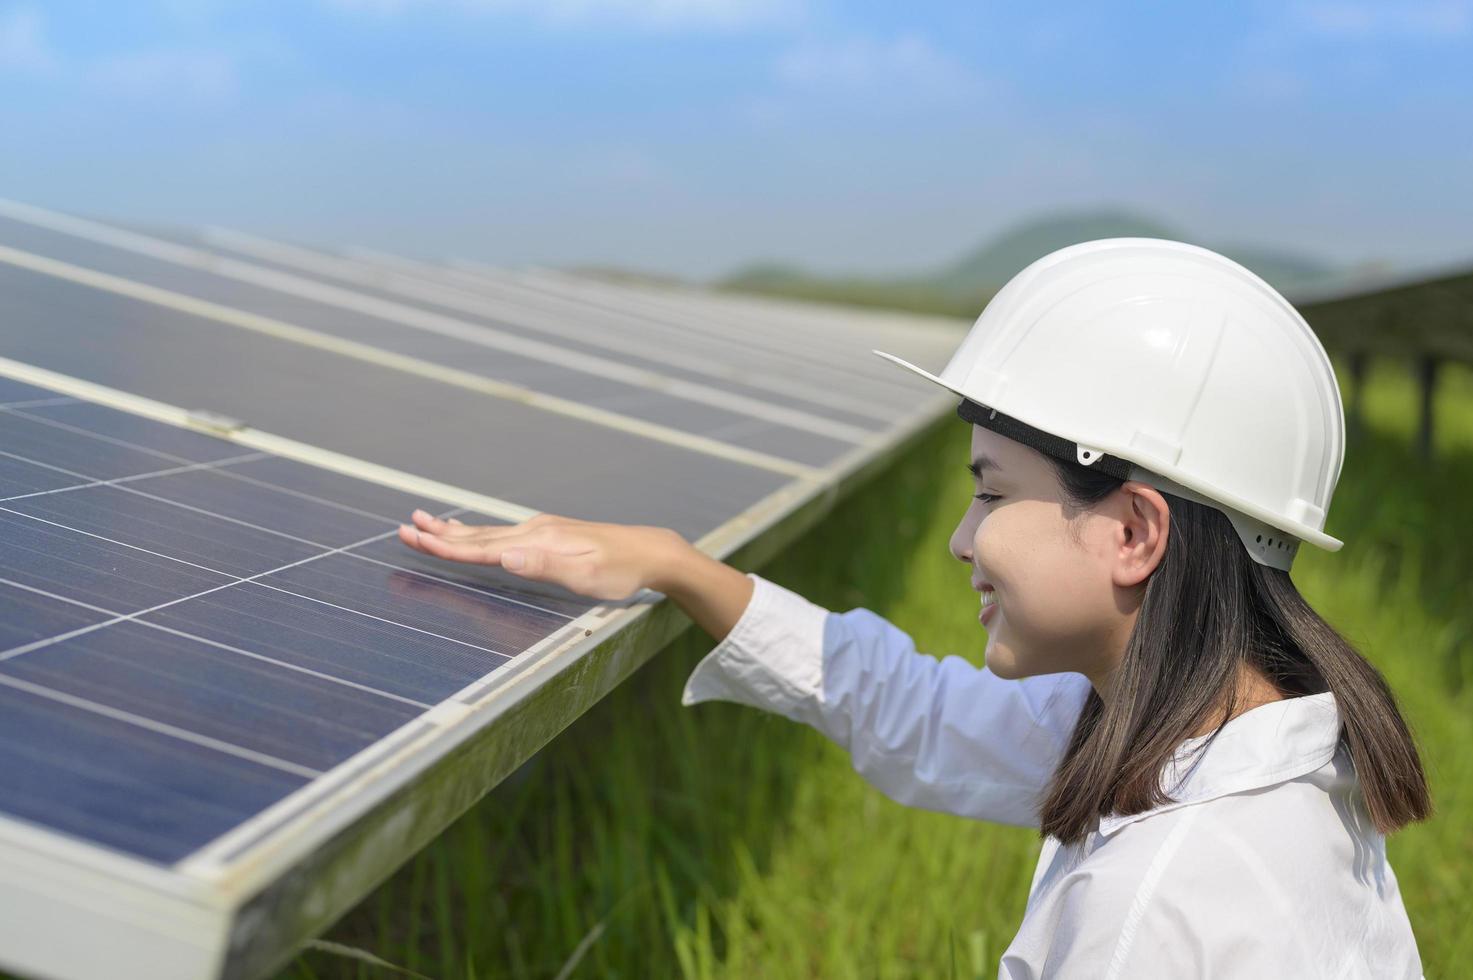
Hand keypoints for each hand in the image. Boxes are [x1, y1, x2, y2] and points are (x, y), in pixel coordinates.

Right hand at [397, 509, 688, 601]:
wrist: (649, 552)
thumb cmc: (619, 570)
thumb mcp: (584, 575)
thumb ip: (542, 566)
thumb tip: (504, 556)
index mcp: (537, 542)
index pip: (482, 548)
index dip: (446, 547)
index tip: (415, 539)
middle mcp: (534, 532)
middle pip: (477, 536)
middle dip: (439, 535)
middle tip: (404, 527)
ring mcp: (541, 532)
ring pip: (487, 533)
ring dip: (454, 531)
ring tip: (426, 521)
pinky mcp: (549, 536)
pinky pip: (503, 534)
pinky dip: (479, 534)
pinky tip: (474, 533)